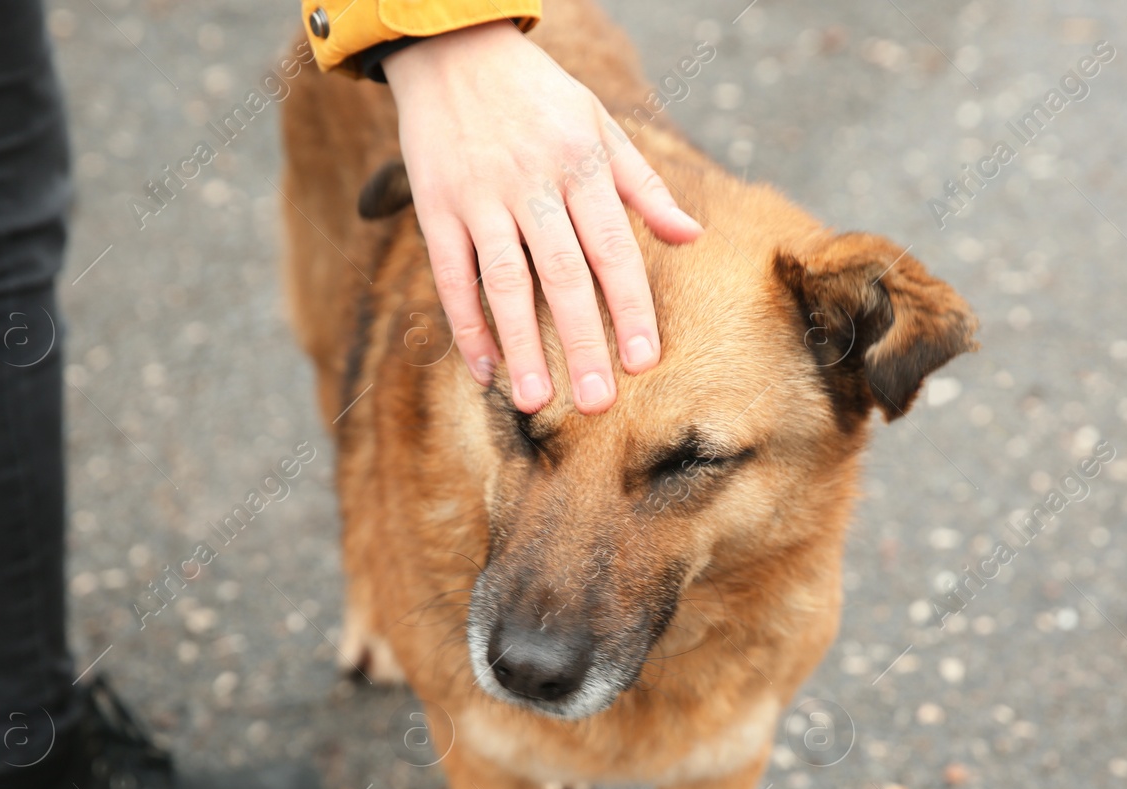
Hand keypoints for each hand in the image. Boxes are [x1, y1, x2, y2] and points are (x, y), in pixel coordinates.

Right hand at [383, 21, 703, 414]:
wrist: (452, 47)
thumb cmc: (538, 94)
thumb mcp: (600, 125)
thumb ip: (643, 187)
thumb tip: (692, 238)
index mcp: (580, 165)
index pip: (613, 248)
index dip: (630, 307)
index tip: (645, 360)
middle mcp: (531, 183)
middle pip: (563, 275)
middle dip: (582, 342)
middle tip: (597, 403)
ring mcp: (479, 196)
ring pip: (505, 282)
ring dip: (521, 346)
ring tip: (536, 402)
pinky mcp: (435, 205)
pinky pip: (452, 275)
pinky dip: (467, 324)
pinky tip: (485, 368)